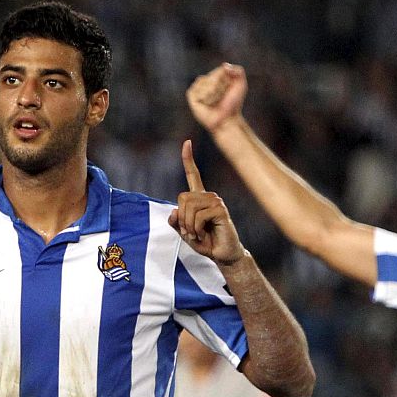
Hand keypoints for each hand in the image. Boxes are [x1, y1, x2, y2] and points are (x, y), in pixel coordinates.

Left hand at [169, 141, 246, 265]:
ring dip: (188, 225)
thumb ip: (176, 223)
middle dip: (181, 218)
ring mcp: (216, 201)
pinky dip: (195, 229)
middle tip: (189, 232)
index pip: (193, 174)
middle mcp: (208, 196)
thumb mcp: (185, 233)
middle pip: (182, 197)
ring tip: (196, 234)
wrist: (222, 254)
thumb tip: (174, 211)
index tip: (187, 142)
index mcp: (199, 198)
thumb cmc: (205, 242)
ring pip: (189, 207)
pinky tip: (202, 235)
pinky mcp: (221, 209)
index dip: (189, 159)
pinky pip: (198, 216)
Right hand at [187, 63, 247, 132]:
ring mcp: (197, 87)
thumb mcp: (241, 84)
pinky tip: (207, 103)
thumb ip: (238, 70)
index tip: (229, 89)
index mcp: (216, 75)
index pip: (220, 70)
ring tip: (215, 101)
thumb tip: (224, 65)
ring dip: (214, 93)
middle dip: (221, 87)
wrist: (227, 119)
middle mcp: (205, 80)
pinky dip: (206, 97)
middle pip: (213, 76)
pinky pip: (198, 90)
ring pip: (206, 82)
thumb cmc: (234, 104)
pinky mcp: (191, 96)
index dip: (227, 80)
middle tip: (222, 97)